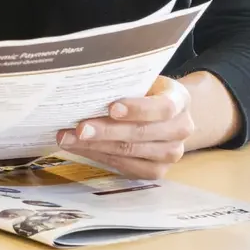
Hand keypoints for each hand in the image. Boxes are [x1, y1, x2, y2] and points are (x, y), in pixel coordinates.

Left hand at [56, 76, 193, 179]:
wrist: (163, 112)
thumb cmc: (144, 89)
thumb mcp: (141, 79)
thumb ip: (123, 83)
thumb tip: (83, 83)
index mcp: (179, 100)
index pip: (163, 107)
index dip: (137, 109)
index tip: (111, 108)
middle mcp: (181, 129)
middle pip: (142, 133)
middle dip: (106, 131)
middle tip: (78, 128)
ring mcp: (171, 153)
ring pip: (131, 152)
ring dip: (95, 146)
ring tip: (68, 139)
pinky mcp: (157, 170)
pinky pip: (127, 167)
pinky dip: (100, 157)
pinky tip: (79, 148)